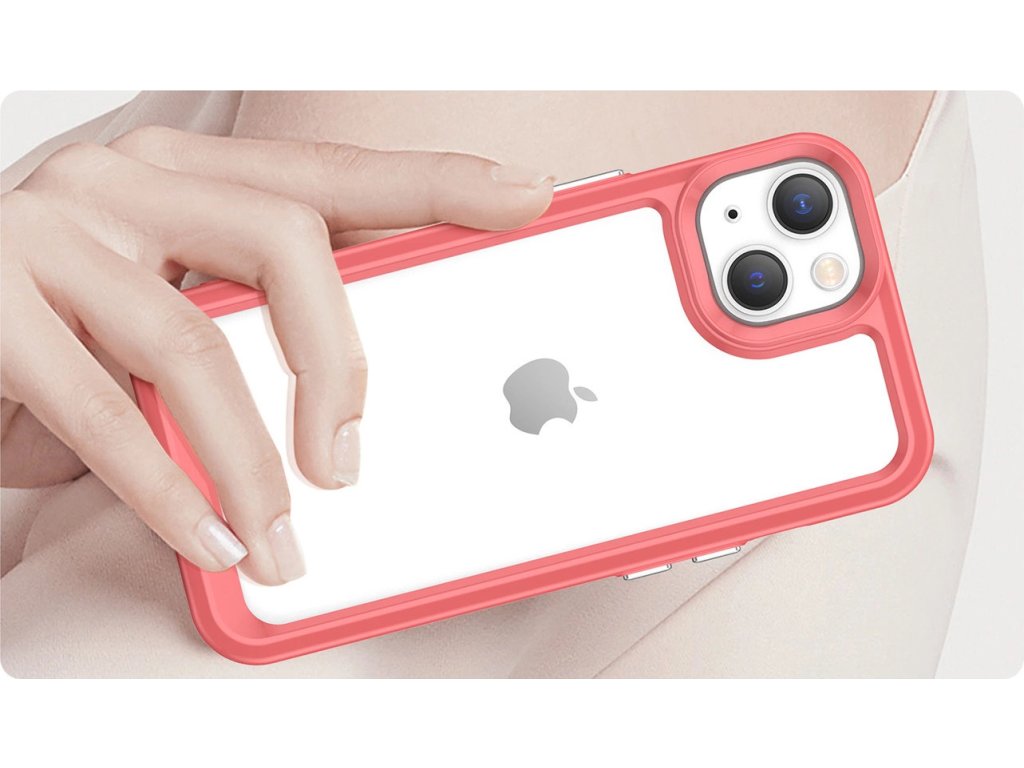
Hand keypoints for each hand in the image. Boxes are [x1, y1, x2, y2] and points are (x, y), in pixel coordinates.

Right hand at [0, 127, 553, 583]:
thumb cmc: (63, 336)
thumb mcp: (168, 316)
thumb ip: (252, 334)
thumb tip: (354, 411)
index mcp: (183, 174)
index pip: (330, 175)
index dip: (434, 185)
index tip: (523, 198)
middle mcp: (120, 182)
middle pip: (286, 242)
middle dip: (341, 365)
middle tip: (353, 460)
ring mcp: (47, 232)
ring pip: (196, 342)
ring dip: (254, 463)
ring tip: (284, 537)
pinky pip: (106, 413)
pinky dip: (170, 492)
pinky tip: (210, 539)